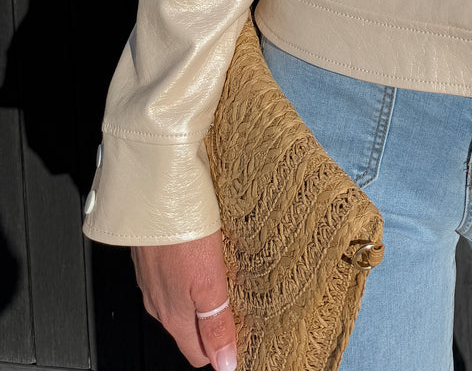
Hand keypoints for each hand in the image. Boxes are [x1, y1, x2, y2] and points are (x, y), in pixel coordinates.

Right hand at [132, 231, 237, 370]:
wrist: (154, 192)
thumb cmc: (183, 232)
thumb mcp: (209, 283)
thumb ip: (216, 324)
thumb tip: (225, 363)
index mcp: (174, 315)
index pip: (197, 353)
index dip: (221, 349)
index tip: (244, 334)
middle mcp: (159, 302)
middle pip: (190, 329)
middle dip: (214, 324)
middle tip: (242, 303)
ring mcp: (153, 280)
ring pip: (181, 302)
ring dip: (203, 298)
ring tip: (228, 278)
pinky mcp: (153, 257)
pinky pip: (174, 278)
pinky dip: (191, 274)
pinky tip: (204, 256)